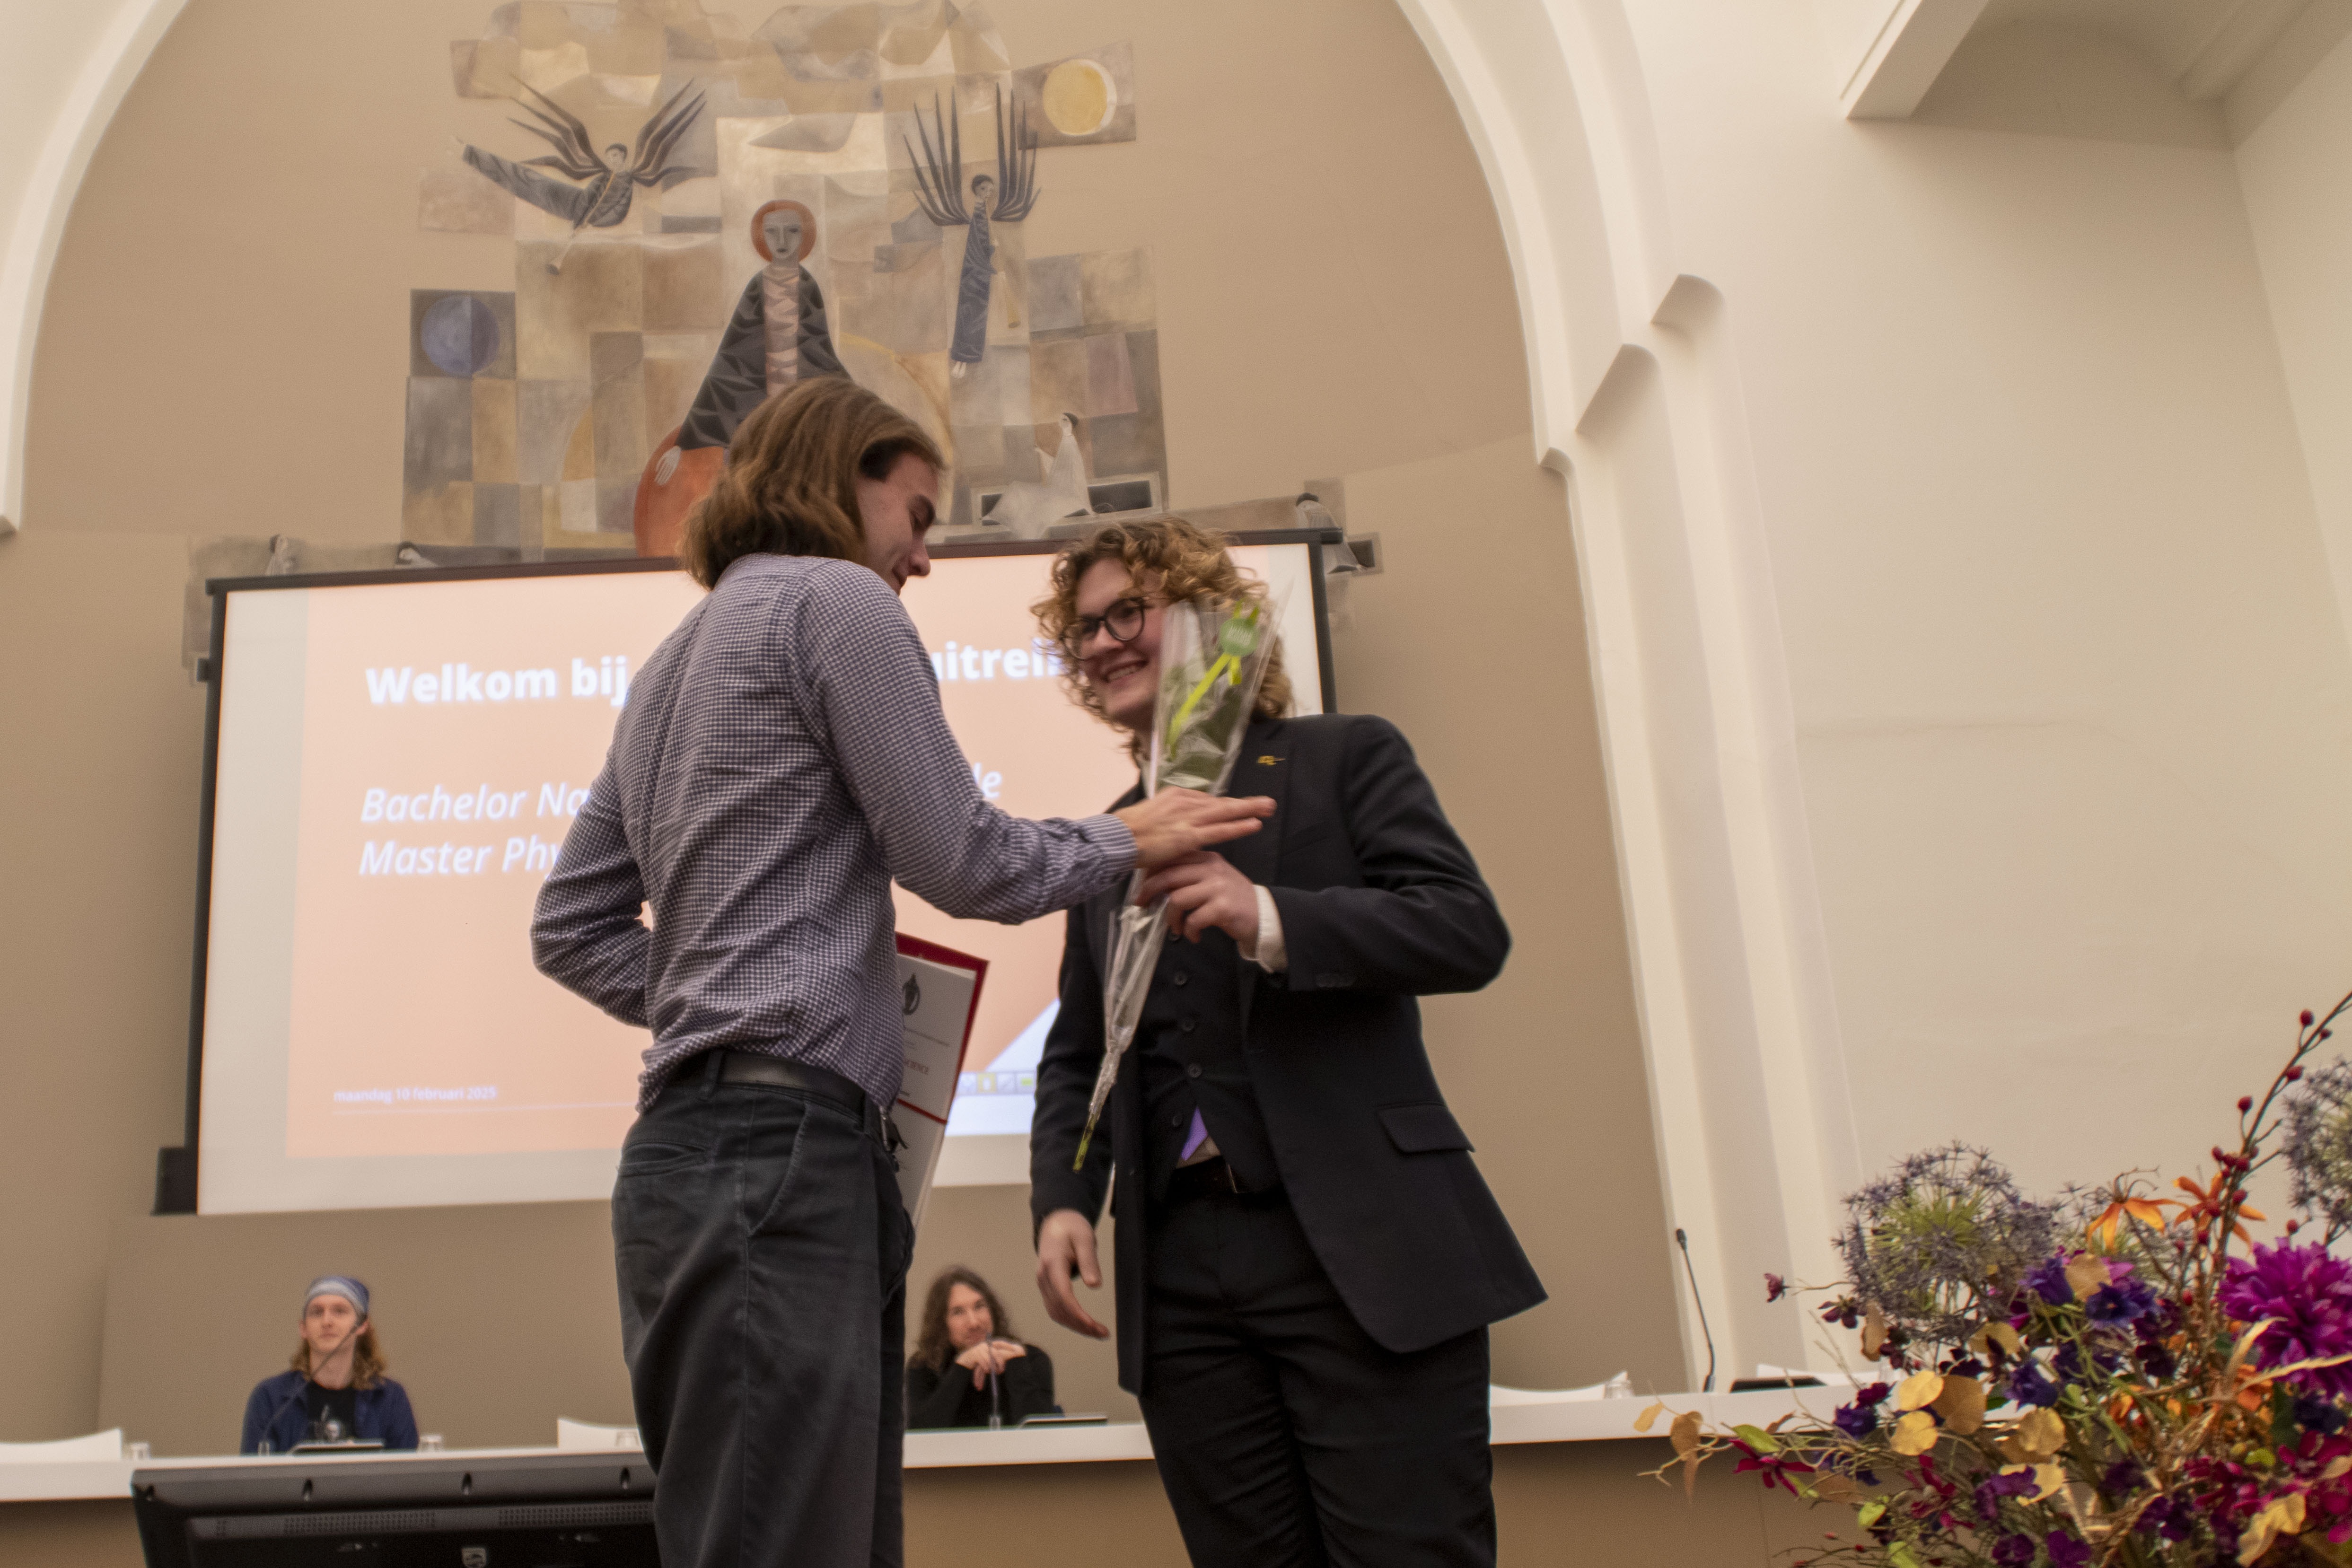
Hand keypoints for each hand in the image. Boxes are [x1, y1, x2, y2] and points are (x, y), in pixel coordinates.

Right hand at [953, 1338, 1027, 1388]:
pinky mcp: (975, 1355)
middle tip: (1002, 1370)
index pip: (1000, 1343)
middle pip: (996, 1353)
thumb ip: (994, 1357)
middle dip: (1000, 1362)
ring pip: (990, 1359)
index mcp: (989, 1344)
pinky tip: (987, 1371)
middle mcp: (985, 1345)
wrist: (964, 1361)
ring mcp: (979, 1349)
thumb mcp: (987, 1357)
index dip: (1007, 1346)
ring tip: (994, 1373)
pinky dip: (986, 1368)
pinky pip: (983, 1362)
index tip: (1015, 1350)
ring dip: (993, 1367)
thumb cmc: (977, 1361)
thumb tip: (1005, 1362)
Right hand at [1035, 1208, 1109, 1338]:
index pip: (1063, 1295)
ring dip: (1075, 1325)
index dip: (1078, 1314)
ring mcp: (1042, 1283)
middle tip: (1103, 1334)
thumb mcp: (1085, 1238)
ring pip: (1055, 1313)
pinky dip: (1069, 1319)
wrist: (1056, 1223)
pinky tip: (1084, 1324)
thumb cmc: (1072, 1228)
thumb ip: (1089, 1261)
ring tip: (1097, 1332)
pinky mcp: (1046, 1287)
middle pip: (1059, 1309)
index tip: (1094, 1326)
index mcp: (1052, 1263)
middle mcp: (1043, 1276)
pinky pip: (1055, 1308)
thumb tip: (1095, 1286)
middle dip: (1080, 1325)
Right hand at [1116, 789, 1272, 869]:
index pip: (1205, 801)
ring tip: (1268, 808)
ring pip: (1225, 812)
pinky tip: (1254, 825)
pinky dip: (1238, 827)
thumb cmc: (1127, 832)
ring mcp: (1187, 819)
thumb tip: (1175, 824)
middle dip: (1245, 803)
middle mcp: (1184, 802)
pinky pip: (1219, 831)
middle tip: (1267, 802)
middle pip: (1221, 802)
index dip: (1224, 806)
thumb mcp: (1149, 815)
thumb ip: (1167, 817)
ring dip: (1249, 810)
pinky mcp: (1188, 836)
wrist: (1116, 839)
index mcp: (1174, 796)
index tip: (1237, 808)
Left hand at [1136, 852, 1257, 950]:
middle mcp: (1212, 869)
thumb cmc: (1232, 898)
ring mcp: (1218, 887)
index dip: (1151, 872)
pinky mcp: (1223, 908)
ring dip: (1170, 918)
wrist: (1263, 914)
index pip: (1172, 858)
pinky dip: (1188, 931)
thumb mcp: (1212, 878)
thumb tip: (1156, 880)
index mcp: (1207, 858)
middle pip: (1169, 876)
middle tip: (1141, 904)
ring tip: (1175, 928)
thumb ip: (1190, 873)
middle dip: (1149, 891)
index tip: (1142, 885)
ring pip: (1177, 899)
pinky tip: (1193, 936)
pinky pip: (1193, 919)